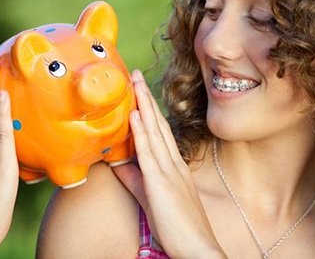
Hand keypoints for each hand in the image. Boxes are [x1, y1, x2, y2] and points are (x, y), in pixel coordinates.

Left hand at [113, 70, 225, 258]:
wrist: (197, 248)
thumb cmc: (178, 226)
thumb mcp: (151, 196)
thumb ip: (135, 178)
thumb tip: (117, 163)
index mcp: (173, 165)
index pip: (159, 131)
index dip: (149, 109)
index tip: (139, 89)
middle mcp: (173, 162)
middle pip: (158, 124)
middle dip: (146, 97)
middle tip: (135, 73)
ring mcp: (168, 171)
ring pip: (154, 131)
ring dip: (143, 105)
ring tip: (134, 81)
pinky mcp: (161, 183)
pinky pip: (149, 153)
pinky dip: (141, 131)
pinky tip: (135, 114)